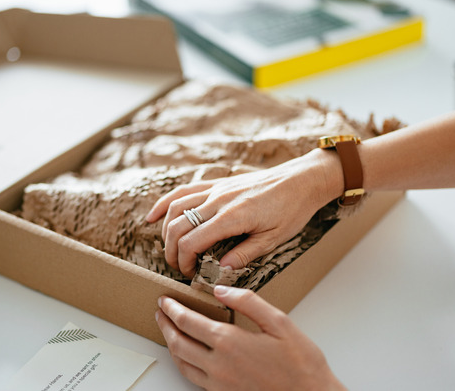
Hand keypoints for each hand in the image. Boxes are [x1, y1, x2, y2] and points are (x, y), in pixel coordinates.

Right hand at [146, 150, 340, 276]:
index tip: (190, 274)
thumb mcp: (273, 239)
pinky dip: (164, 203)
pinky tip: (153, 216)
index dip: (184, 261)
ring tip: (168, 249)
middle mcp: (219, 200)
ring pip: (175, 207)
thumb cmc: (292, 210)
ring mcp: (215, 189)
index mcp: (233, 216)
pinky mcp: (216, 183)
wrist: (301, 180)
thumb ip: (244, 255)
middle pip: (178, 225)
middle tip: (178, 267)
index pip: (192, 241)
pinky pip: (183, 191)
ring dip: (165, 230)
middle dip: (171, 250)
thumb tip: (219, 271)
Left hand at [155, 286, 345, 390]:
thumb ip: (248, 302)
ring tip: (167, 331)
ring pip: (182, 363)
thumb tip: (220, 290)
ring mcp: (219, 383)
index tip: (165, 300)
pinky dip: (183, 363)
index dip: (172, 309)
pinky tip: (186, 356)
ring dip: (170, 344)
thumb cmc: (301, 363)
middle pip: (178, 342)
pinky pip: (193, 378)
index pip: (188, 322)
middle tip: (159, 313)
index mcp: (229, 342)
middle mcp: (218, 365)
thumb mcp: (279, 322)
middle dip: (165, 325)